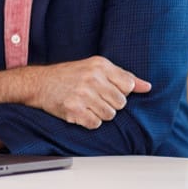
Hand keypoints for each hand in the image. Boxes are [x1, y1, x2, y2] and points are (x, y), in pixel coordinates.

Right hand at [0, 57, 150, 128]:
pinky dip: (90, 121)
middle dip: (110, 104)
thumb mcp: (96, 68)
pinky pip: (95, 123)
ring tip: (87, 104)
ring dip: (100, 114)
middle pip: (120, 103)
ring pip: (110, 115)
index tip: (107, 90)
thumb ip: (123, 76)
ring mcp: (83, 94)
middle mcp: (92, 78)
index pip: (129, 85)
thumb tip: (147, 87)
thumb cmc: (69, 75)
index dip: (120, 92)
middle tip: (94, 98)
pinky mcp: (74, 110)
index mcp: (100, 65)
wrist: (39, 83)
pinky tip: (80, 112)